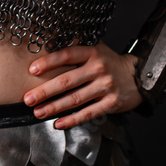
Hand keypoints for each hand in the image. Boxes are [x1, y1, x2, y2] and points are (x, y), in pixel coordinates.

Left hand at [24, 42, 141, 127]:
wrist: (137, 77)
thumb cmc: (110, 62)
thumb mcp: (96, 48)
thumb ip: (76, 46)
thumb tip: (49, 41)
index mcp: (92, 52)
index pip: (67, 55)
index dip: (49, 62)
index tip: (32, 70)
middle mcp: (99, 69)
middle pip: (67, 81)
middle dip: (45, 91)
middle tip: (28, 98)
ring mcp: (105, 87)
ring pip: (75, 99)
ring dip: (54, 107)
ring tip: (38, 112)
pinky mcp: (110, 103)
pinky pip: (88, 113)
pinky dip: (72, 120)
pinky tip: (58, 123)